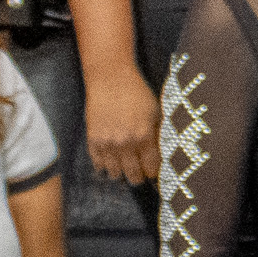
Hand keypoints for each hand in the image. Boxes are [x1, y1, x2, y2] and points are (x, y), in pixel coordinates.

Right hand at [84, 61, 160, 182]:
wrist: (110, 79)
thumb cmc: (138, 94)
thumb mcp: (157, 113)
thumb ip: (159, 137)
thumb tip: (164, 157)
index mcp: (144, 137)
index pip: (152, 169)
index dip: (155, 174)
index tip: (156, 173)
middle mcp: (125, 143)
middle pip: (134, 177)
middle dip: (140, 177)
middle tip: (142, 173)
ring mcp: (107, 143)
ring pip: (116, 174)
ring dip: (122, 173)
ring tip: (126, 167)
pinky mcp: (93, 140)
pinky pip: (98, 165)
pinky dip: (105, 167)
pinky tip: (112, 162)